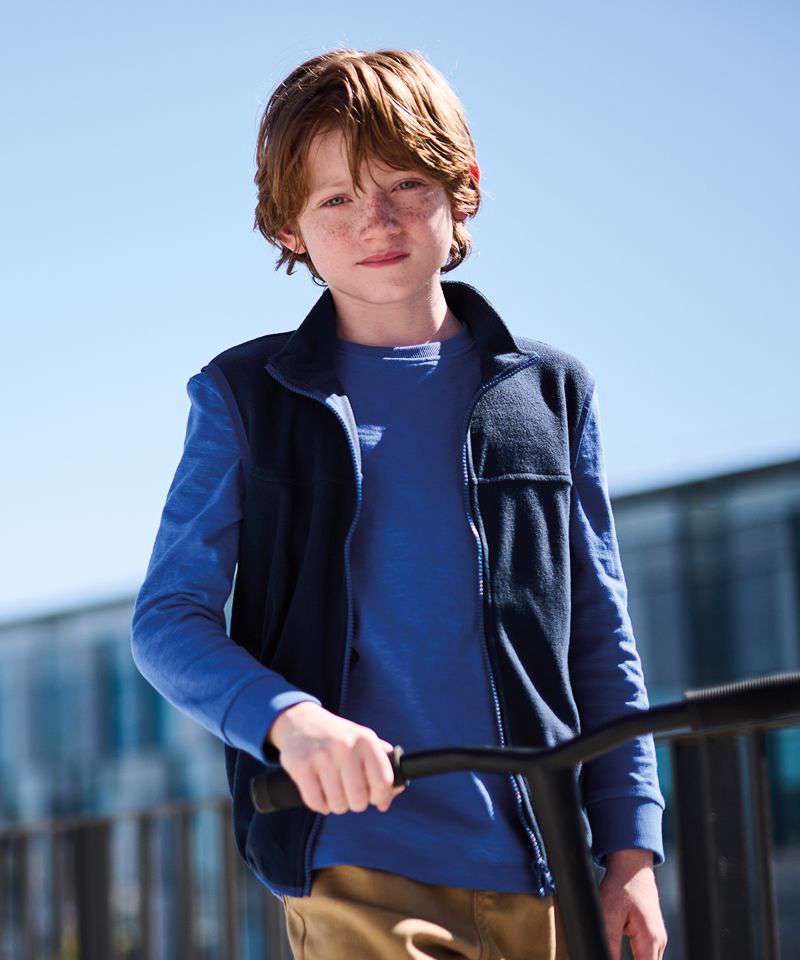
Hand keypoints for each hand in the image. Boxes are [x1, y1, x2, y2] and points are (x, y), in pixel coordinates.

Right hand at [267, 702, 405, 814]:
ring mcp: (322, 756)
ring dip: (336, 804)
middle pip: (359, 799)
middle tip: (349, 793)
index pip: (384, 781)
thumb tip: (390, 797)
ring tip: (333, 790)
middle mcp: (345, 746)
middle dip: (355, 803)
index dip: (380, 796)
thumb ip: (383, 767)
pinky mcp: (301, 766)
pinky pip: (316, 803)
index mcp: (366, 740)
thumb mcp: (364, 742)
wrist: (300, 720)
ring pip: (337, 804)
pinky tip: (320, 791)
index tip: (373, 797)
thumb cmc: (339, 737)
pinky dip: (319, 805)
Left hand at [598, 849, 667, 958]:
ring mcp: (658, 938)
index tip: (609, 957)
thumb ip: (610, 943)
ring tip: (614, 951)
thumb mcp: (609, 914)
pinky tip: (620, 953)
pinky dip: (637, 959)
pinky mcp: (653, 934)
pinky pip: (647, 956)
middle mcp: (659, 942)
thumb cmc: (621, 887)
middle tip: (612, 953)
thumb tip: (605, 959)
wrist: (631, 866)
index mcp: (650, 940)